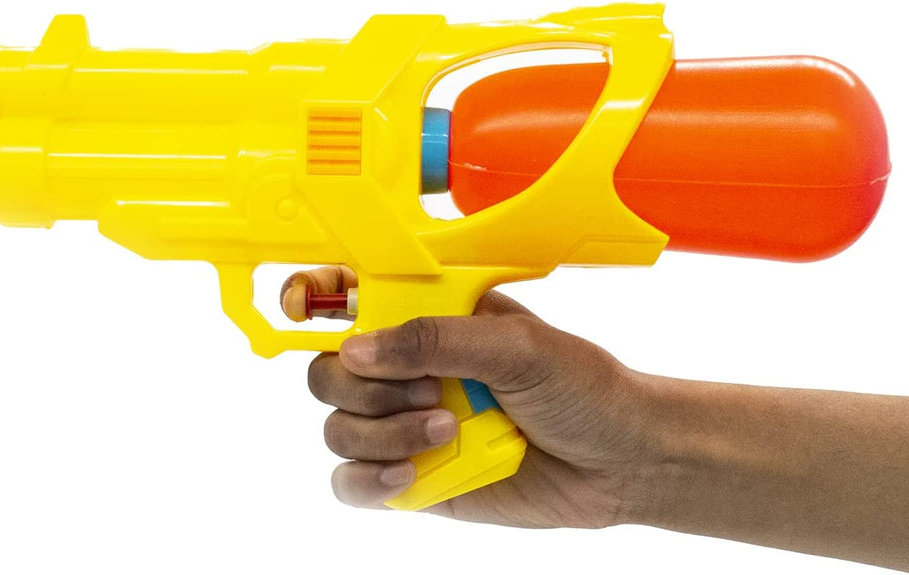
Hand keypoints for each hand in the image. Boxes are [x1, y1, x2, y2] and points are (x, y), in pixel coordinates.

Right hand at [280, 267, 655, 527]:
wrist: (620, 463)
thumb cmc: (584, 390)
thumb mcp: (519, 347)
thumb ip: (438, 338)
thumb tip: (358, 349)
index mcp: (431, 318)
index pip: (351, 297)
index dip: (314, 297)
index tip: (305, 309)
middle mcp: (409, 369)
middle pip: (328, 371)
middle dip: (365, 385)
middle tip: (428, 389)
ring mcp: (406, 425)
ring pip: (338, 427)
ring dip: (381, 433)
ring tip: (446, 430)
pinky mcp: (413, 478)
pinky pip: (352, 482)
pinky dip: (368, 481)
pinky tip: (410, 475)